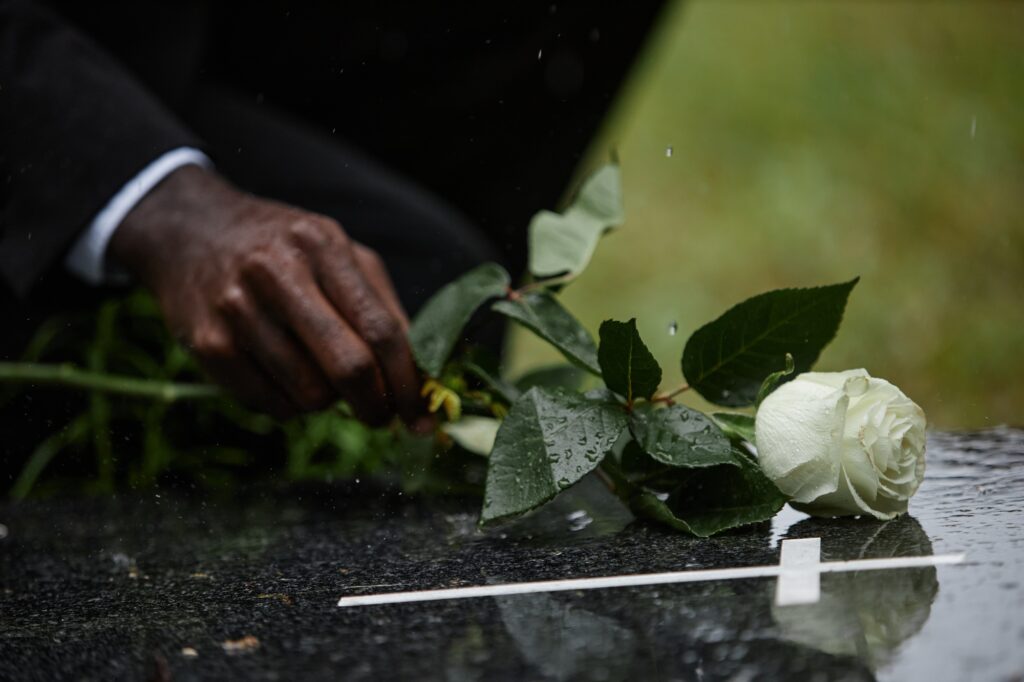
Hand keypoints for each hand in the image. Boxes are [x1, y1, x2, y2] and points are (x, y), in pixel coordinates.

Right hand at [109, 165, 426, 425]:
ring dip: (325, 401)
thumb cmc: (283, 248)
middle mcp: (278, 274)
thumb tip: (417, 375)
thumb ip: (381, 305)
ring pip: (308, 394)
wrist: (190, 230)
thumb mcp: (337, 252)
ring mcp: (238, 309)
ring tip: (317, 375)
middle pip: (349, 367)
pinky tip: (280, 375)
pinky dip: (285, 404)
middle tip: (380, 418)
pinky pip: (267, 403)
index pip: (380, 329)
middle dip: (375, 405)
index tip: (420, 415)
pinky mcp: (207, 343)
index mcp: (323, 247)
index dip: (406, 381)